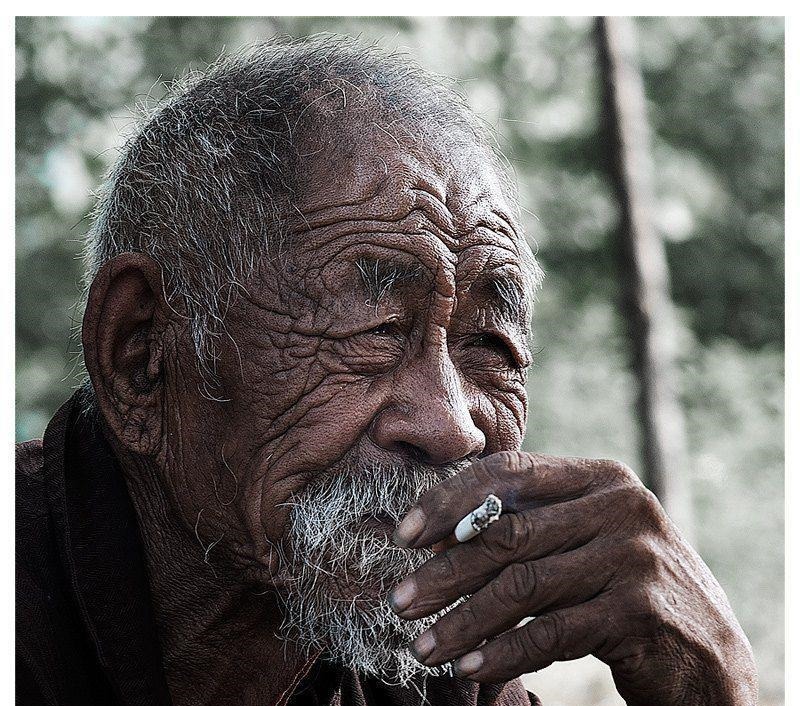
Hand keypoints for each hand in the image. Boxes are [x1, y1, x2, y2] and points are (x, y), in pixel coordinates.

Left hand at [389, 451, 756, 705]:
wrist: (704, 647)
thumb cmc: (622, 584)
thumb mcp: (580, 540)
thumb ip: (525, 526)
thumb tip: (435, 537)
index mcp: (597, 476)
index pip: (507, 472)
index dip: (448, 500)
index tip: (403, 535)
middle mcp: (619, 505)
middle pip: (509, 534)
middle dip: (444, 571)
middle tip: (399, 601)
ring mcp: (634, 556)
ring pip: (523, 586)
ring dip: (463, 620)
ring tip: (423, 647)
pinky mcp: (640, 610)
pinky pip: (552, 632)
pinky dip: (503, 652)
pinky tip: (470, 668)